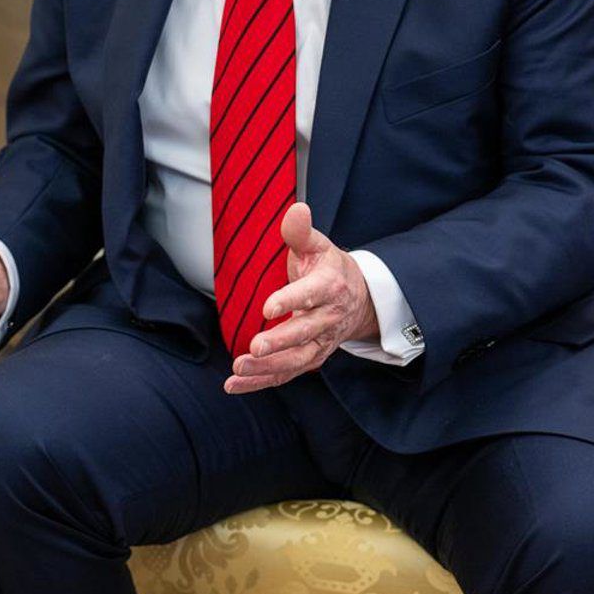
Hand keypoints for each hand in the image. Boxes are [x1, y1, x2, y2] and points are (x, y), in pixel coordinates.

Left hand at [225, 202, 376, 393]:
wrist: (358, 300)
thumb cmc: (329, 269)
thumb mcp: (318, 245)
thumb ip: (300, 231)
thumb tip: (297, 208)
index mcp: (329, 287)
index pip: (311, 294)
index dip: (291, 300)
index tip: (268, 307)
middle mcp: (327, 319)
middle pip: (305, 333)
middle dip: (280, 342)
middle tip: (254, 347)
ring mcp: (320, 343)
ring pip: (296, 360)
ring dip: (268, 368)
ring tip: (239, 369)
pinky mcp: (310, 358)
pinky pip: (286, 373)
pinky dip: (261, 382)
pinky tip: (234, 384)